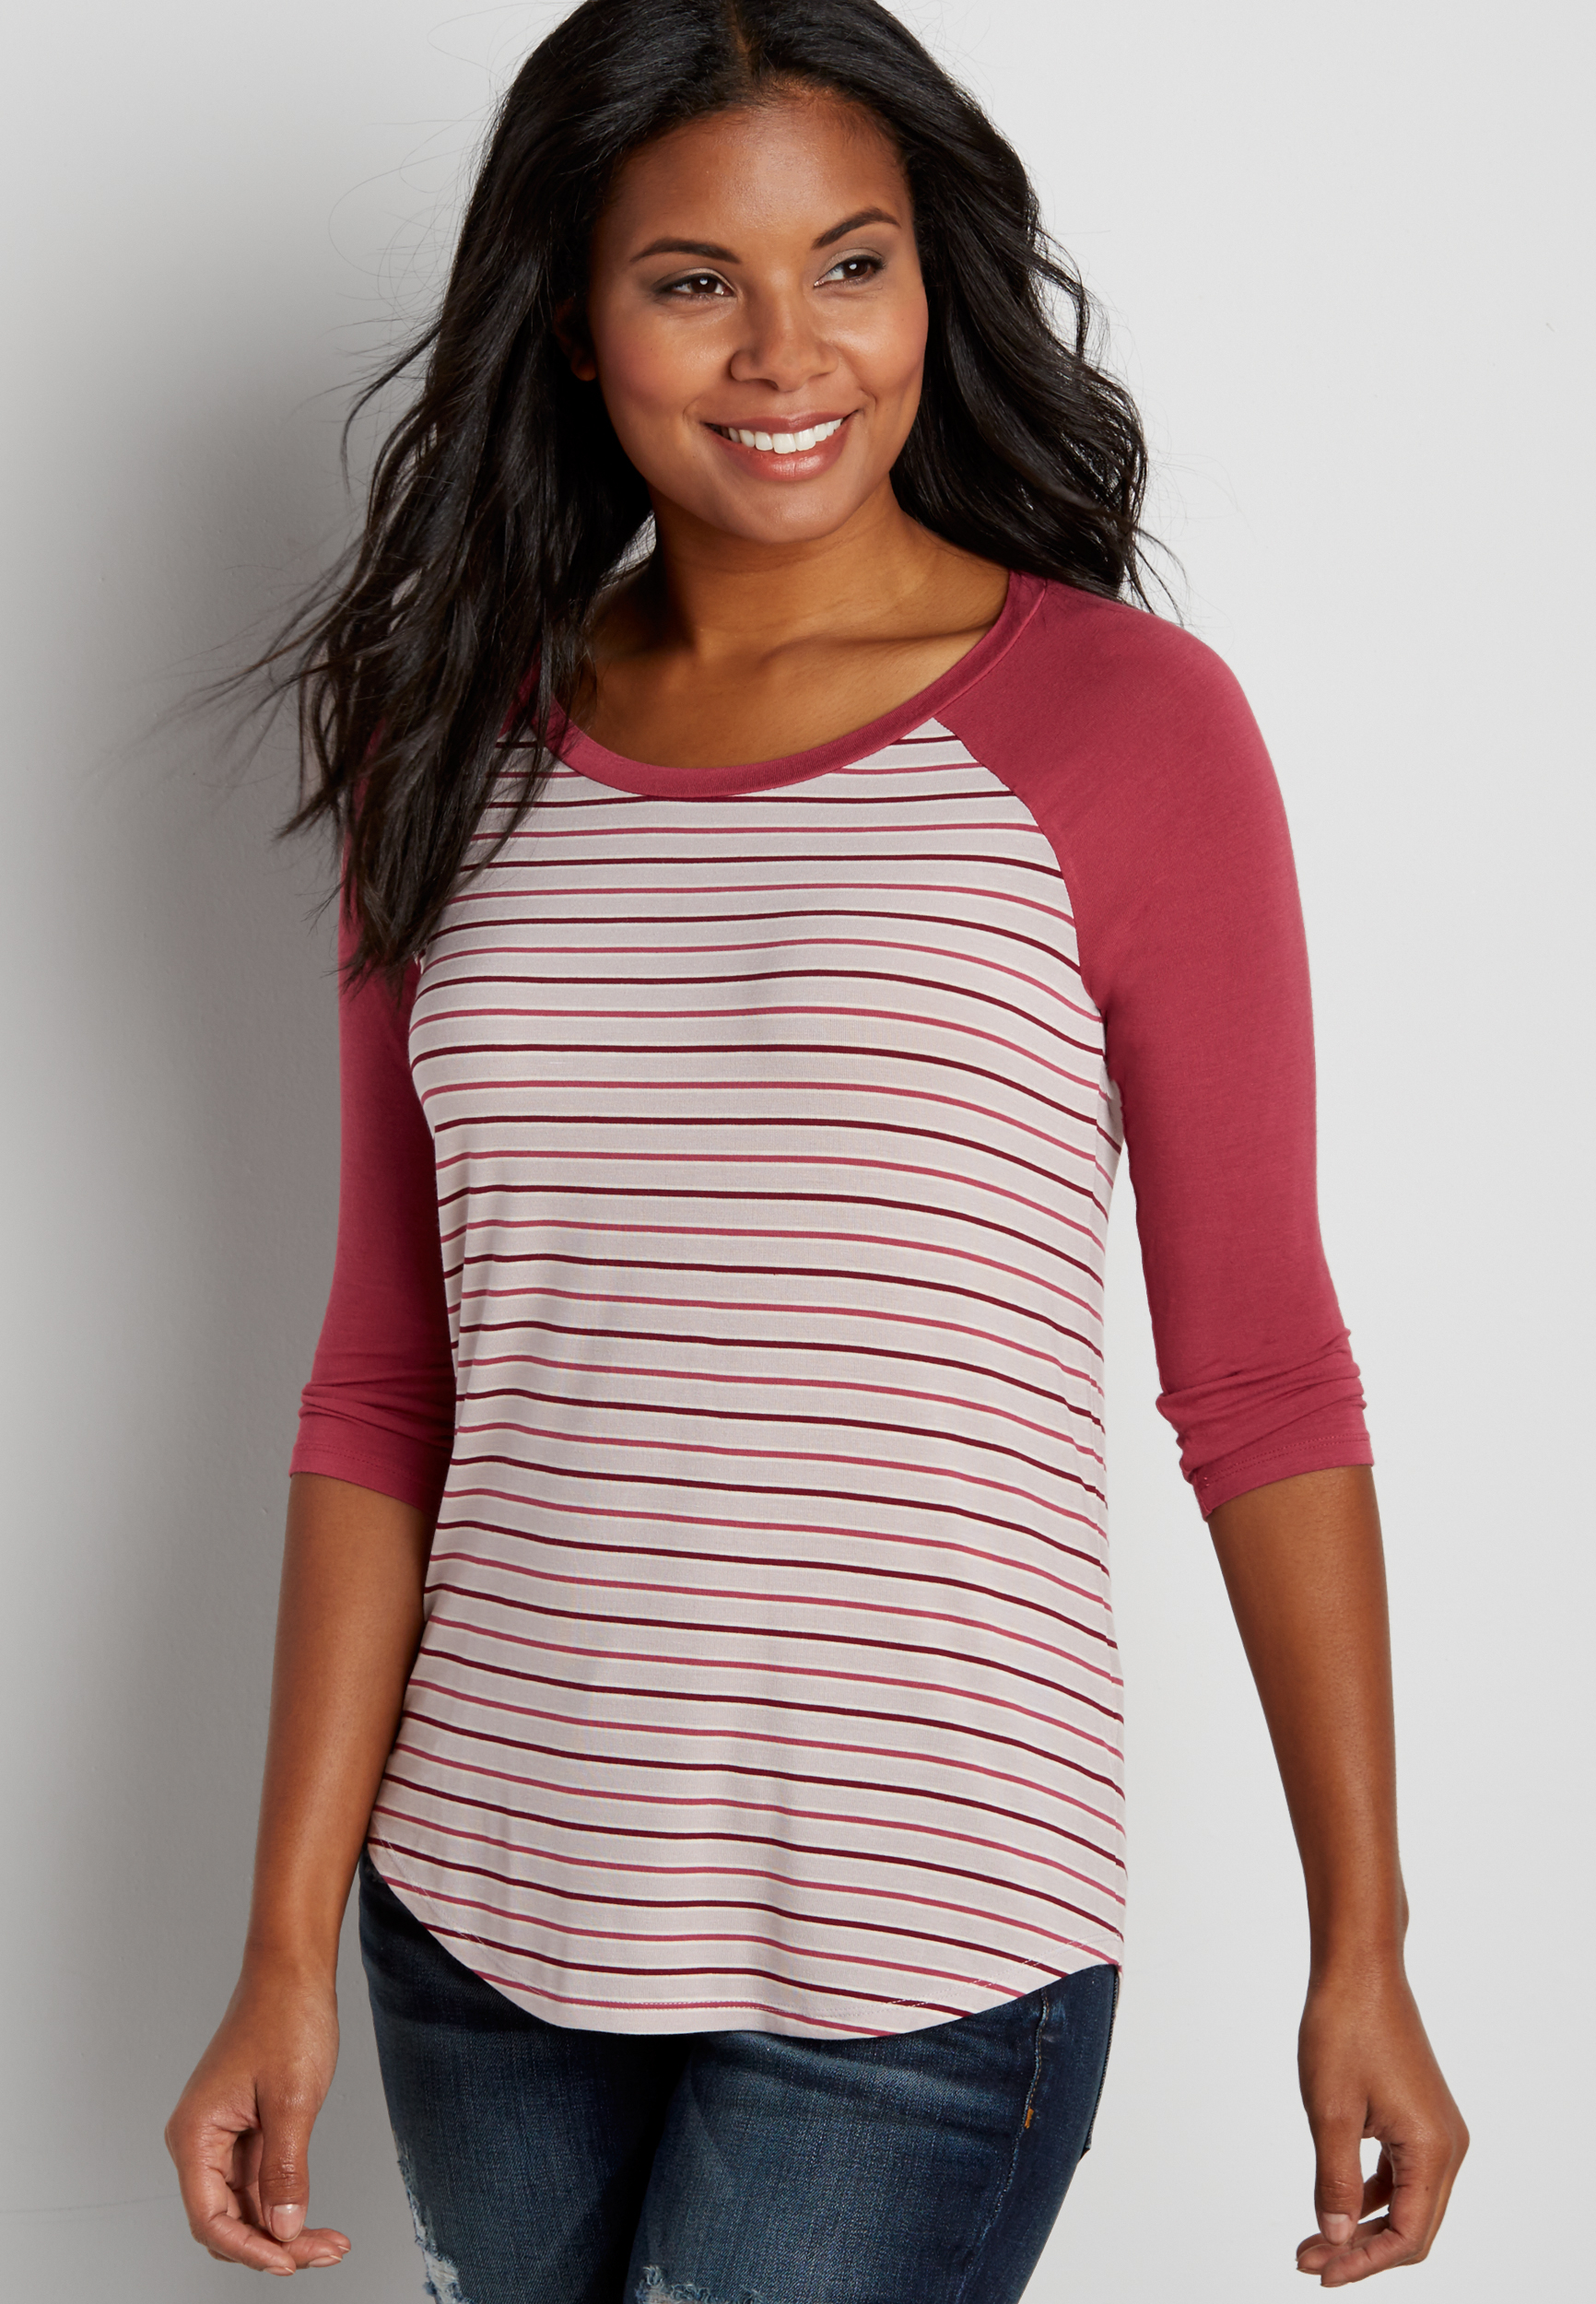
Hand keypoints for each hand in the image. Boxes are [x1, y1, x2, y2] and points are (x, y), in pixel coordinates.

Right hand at [165, 1961, 351, 2275]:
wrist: (293, 1969)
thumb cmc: (286, 2019)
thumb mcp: (293, 2100)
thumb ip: (285, 2170)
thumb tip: (283, 2231)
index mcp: (195, 2134)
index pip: (209, 2218)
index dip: (248, 2249)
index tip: (290, 2261)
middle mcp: (200, 2140)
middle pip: (226, 2219)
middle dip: (273, 2245)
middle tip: (327, 2253)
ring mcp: (222, 2136)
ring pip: (246, 2206)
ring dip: (284, 2228)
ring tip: (332, 2244)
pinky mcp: (245, 2129)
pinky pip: (258, 2182)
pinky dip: (286, 2202)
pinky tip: (317, 2220)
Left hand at [1295, 1960, 1466, 2284]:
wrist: (1358, 1967)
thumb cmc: (1344, 2029)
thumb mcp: (1330, 2111)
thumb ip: (1333, 2180)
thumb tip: (1333, 2235)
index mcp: (1433, 2148)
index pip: (1409, 2235)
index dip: (1365, 2262)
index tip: (1320, 2273)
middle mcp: (1446, 2144)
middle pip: (1412, 2225)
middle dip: (1361, 2250)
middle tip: (1308, 2261)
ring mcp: (1435, 2128)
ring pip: (1405, 2200)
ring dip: (1361, 2223)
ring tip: (1312, 2240)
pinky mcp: (1417, 2113)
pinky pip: (1400, 2171)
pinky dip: (1368, 2192)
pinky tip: (1334, 2203)